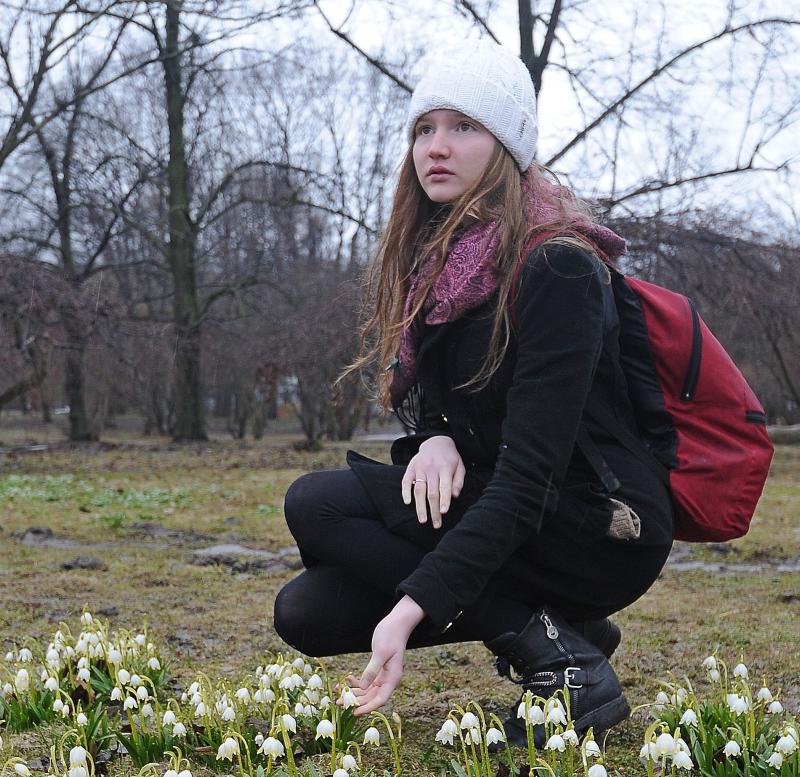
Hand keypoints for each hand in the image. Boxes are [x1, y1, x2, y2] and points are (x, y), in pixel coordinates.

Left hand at [344, 596, 424, 715]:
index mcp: (393, 677)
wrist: (397, 623)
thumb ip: (372, 670)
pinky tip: (347, 681)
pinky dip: (357, 683)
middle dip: (357, 701)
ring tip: (340, 695)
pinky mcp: (378, 670)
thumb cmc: (391, 635)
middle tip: (340, 702)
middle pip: (372, 697)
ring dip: (354, 693)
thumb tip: (363, 687)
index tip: (355, 712)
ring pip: (368, 691)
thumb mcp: (381, 652)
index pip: (381, 699)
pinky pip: (367, 682)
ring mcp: (383, 675)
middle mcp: (389, 679)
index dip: (368, 707)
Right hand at [402, 435, 465, 528]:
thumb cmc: (450, 458)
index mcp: (445, 467)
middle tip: (436, 524)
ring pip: (419, 490)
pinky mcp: (410, 468)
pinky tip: (407, 503)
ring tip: (423, 520)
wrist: (436, 441)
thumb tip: (455, 496)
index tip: (443, 513)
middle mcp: (431, 468)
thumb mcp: (460, 466)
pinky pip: (406, 481)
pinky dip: (405, 492)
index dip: (444, 500)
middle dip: (434, 510)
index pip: (445, 486)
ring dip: (420, 507)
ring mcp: (419, 468)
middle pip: (432, 492)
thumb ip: (458, 481)